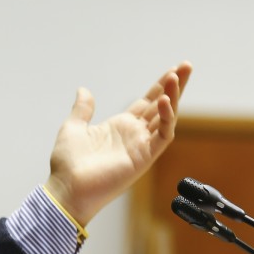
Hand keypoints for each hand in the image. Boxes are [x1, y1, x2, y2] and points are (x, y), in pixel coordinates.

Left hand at [46, 62, 191, 225]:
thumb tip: (83, 90)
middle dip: (175, 86)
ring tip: (176, 76)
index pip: (147, 102)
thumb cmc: (67, 164)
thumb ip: (82, 109)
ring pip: (166, 118)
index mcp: (120, 126)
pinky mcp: (144, 157)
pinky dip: (167, 119)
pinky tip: (165, 101)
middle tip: (187, 65)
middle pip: (162, 106)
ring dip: (173, 97)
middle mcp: (134, 135)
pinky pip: (163, 136)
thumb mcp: (73, 128)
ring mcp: (141, 146)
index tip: (173, 69)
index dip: (160, 86)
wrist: (67, 188)